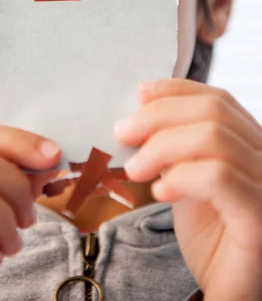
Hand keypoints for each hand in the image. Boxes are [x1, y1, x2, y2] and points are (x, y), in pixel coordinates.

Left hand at [115, 79, 261, 300]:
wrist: (227, 291)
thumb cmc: (212, 238)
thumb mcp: (188, 180)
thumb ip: (175, 147)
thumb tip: (142, 107)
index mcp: (252, 146)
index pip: (219, 100)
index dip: (176, 90)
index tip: (139, 94)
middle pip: (215, 112)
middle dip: (159, 115)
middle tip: (123, 133)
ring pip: (215, 138)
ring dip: (162, 146)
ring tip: (136, 169)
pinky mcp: (260, 218)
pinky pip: (219, 178)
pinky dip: (180, 176)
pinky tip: (159, 192)